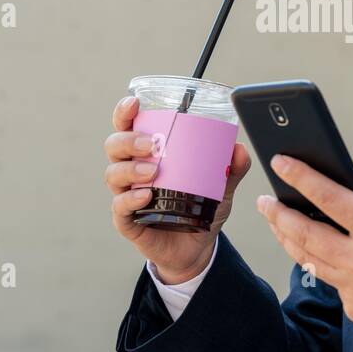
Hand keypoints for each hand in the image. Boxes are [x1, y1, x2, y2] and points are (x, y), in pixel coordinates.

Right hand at [104, 95, 250, 283]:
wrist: (196, 249)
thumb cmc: (200, 209)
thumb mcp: (221, 187)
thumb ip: (231, 169)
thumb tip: (238, 149)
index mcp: (147, 153)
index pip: (128, 127)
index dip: (124, 112)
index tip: (134, 103)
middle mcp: (131, 171)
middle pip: (114, 146)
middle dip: (128, 140)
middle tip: (151, 144)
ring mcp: (126, 195)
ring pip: (113, 174)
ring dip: (130, 169)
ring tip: (153, 171)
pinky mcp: (127, 221)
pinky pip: (119, 207)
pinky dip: (130, 199)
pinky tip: (146, 196)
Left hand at [256, 154, 352, 351]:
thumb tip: (342, 211)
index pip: (330, 198)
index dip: (301, 177)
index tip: (280, 162)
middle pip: (305, 233)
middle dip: (279, 215)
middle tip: (264, 201)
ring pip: (309, 260)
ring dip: (290, 239)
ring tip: (279, 224)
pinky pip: (333, 283)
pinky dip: (327, 267)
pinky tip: (324, 256)